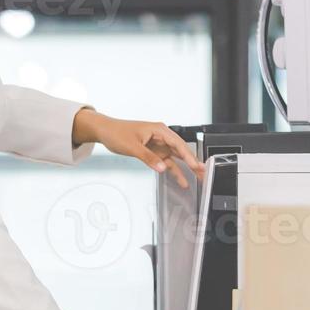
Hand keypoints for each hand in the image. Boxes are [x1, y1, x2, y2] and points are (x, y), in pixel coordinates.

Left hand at [73, 109, 205, 188]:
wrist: (105, 132)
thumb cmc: (117, 132)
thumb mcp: (132, 146)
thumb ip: (148, 158)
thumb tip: (162, 168)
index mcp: (159, 130)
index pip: (178, 143)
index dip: (188, 155)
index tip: (196, 165)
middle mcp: (161, 137)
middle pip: (181, 150)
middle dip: (192, 162)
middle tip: (204, 172)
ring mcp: (159, 145)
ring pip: (176, 158)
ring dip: (186, 168)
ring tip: (197, 178)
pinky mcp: (154, 152)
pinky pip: (167, 162)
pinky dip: (173, 171)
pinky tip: (181, 180)